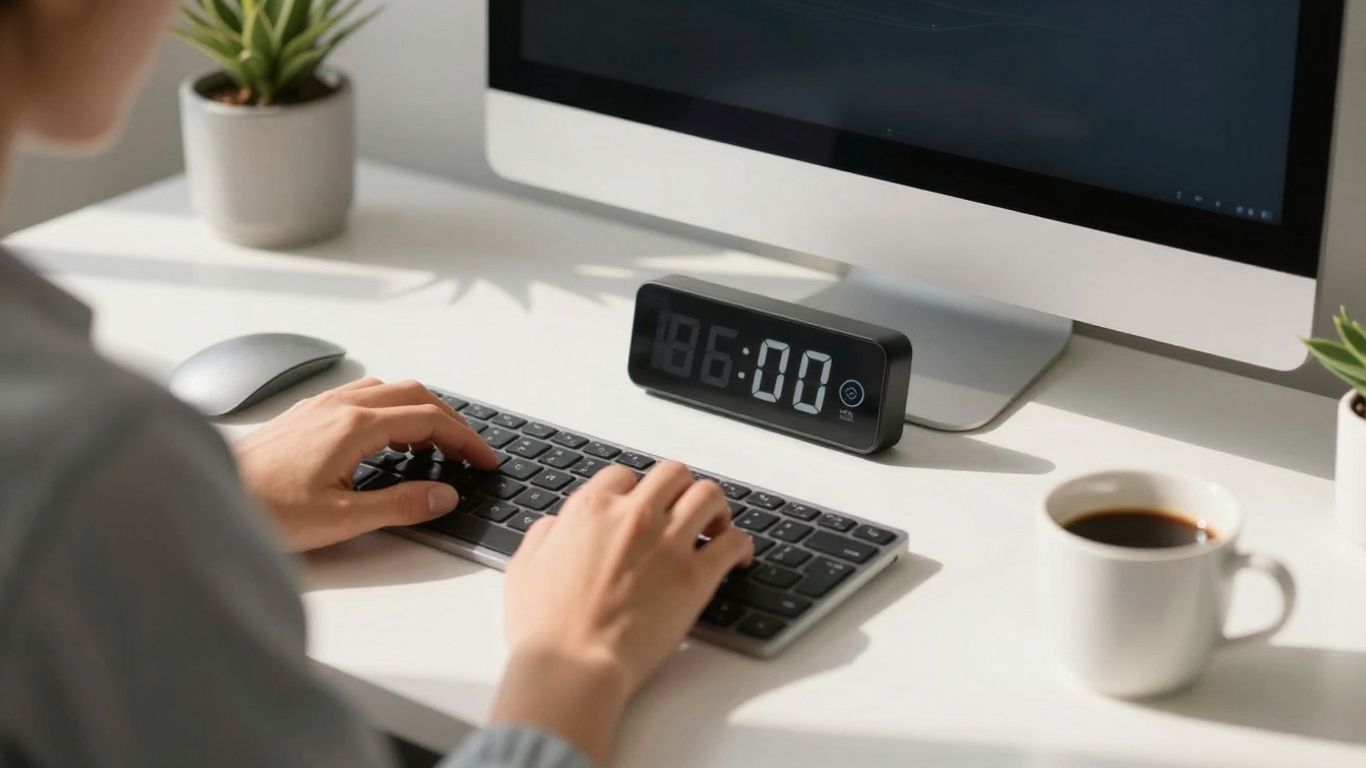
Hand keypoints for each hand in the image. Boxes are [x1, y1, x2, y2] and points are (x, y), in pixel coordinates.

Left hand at [233, 378, 497, 550]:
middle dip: (450, 420)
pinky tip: (386, 437)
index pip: (429, 420)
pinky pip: (362, 395)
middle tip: (469, 451)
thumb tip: (443, 496)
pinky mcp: (304, 414)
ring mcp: (319, 406)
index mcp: (354, 426)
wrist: (208, 499)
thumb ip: (400, 505)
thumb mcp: (342, 519)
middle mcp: (338, 406)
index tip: (484, 459)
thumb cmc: (264, 509)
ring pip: (387, 390)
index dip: (466, 439)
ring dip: (419, 411)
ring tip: (433, 446)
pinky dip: (390, 409)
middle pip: (414, 394)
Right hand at [491, 462, 753, 763]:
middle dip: (680, 488)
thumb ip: (544, 536)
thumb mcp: (525, 568)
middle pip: (673, 474)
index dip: (635, 490)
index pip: (624, 475)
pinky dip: (740, 545)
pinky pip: (734, 542)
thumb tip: (557, 525)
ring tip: (716, 526)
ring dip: (715, 507)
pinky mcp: (695, 576)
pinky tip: (737, 557)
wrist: (571, 665)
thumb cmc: (545, 628)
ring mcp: (668, 543)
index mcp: (591, 510)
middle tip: (683, 509)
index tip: (641, 507)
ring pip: (708, 495)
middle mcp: (633, 516)